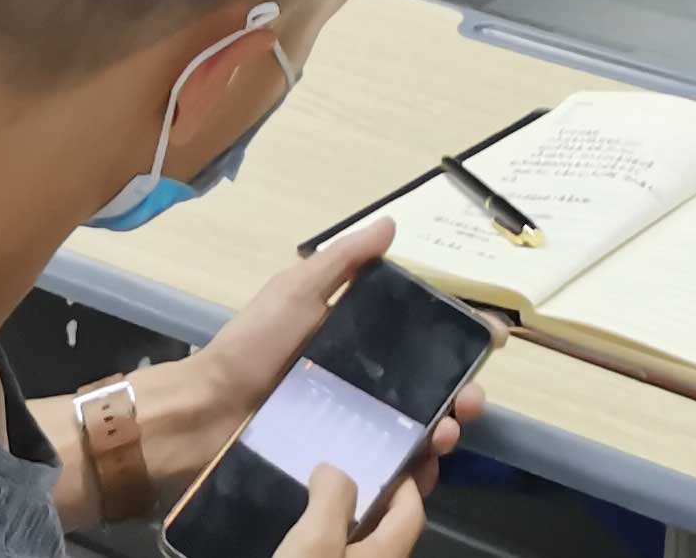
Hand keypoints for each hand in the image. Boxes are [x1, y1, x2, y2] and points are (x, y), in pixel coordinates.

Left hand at [179, 225, 482, 540]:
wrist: (206, 413)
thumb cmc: (251, 346)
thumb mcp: (295, 291)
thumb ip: (343, 261)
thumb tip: (391, 223)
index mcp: (359, 339)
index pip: (423, 337)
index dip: (460, 340)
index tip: (489, 342)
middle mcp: (365, 382)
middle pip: (431, 389)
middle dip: (462, 394)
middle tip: (469, 403)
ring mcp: (356, 425)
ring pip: (418, 431)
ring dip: (444, 432)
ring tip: (444, 435)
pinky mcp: (344, 463)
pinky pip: (390, 469)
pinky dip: (415, 472)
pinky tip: (421, 469)